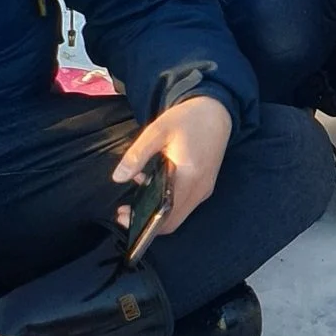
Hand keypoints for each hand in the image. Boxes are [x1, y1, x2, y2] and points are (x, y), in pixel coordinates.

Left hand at [113, 93, 232, 254]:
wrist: (217, 111)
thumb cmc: (188, 119)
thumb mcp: (157, 131)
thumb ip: (137, 156)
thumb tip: (118, 178)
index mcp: (189, 176)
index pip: (166, 216)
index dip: (143, 223)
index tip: (123, 216)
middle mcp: (200, 188)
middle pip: (172, 222)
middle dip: (147, 222)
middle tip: (124, 212)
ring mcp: (205, 189)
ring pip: (178, 214)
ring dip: (156, 212)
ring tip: (134, 199)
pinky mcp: (205, 185)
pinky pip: (184, 204)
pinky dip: (167, 203)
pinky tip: (152, 185)